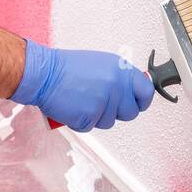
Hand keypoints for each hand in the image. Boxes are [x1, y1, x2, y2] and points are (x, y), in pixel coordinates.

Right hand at [10, 39, 155, 131]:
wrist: (44, 74)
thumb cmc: (67, 68)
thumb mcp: (101, 64)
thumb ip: (119, 78)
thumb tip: (132, 92)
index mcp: (121, 70)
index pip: (146, 92)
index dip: (142, 101)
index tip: (137, 103)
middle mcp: (116, 86)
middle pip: (130, 112)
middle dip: (117, 112)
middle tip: (100, 102)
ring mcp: (104, 102)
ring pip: (110, 122)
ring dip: (98, 116)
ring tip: (83, 100)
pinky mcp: (90, 117)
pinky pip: (92, 126)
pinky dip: (82, 121)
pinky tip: (74, 106)